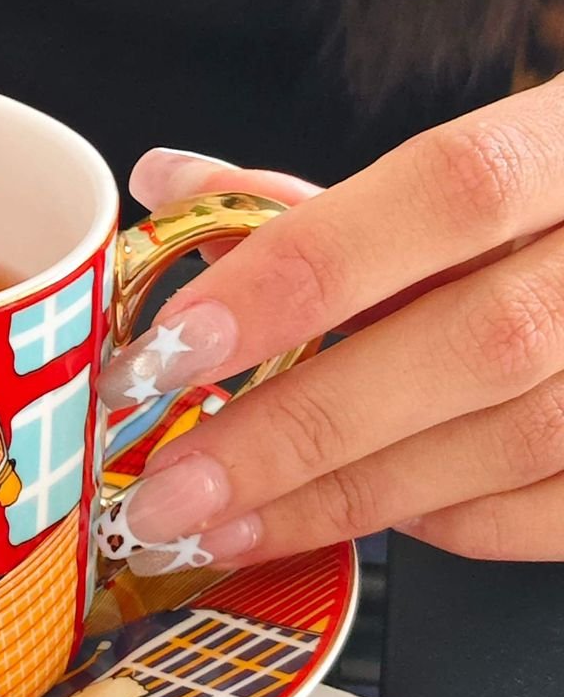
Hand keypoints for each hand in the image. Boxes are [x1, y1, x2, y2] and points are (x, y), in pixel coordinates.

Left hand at [98, 76, 563, 573]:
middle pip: (477, 342)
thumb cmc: (554, 211)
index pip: (452, 188)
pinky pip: (543, 511)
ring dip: (339, 497)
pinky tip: (336, 516)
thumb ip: (328, 193)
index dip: (304, 269)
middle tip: (170, 487)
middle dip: (296, 428)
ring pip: (511, 442)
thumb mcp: (472, 170)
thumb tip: (172, 184)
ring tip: (217, 526)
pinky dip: (431, 521)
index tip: (175, 345)